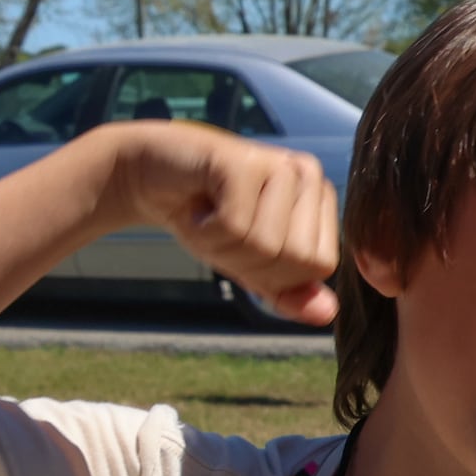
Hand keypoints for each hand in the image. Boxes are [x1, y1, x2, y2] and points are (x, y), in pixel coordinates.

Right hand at [104, 123, 338, 325]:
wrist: (149, 175)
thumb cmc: (203, 214)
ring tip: (207, 216)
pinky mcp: (244, 161)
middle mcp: (308, 175)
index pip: (318, 266)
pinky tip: (196, 206)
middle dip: (245, 260)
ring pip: (264, 245)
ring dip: (220, 245)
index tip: (242, 243)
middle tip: (220, 228)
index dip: (273, 272)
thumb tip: (326, 314)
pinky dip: (204, 231)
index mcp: (320, 198)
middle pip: (294, 258)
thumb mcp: (248, 261)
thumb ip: (288, 289)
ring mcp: (279, 164)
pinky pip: (234, 227)